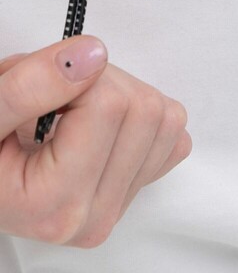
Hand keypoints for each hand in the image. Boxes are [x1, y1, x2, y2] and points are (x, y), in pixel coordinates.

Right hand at [0, 35, 191, 248]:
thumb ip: (29, 86)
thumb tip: (93, 55)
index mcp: (54, 204)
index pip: (110, 105)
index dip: (76, 74)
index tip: (44, 84)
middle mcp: (94, 217)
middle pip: (144, 110)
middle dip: (102, 81)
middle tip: (56, 93)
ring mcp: (118, 207)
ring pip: (166, 119)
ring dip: (122, 93)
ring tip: (71, 107)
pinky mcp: (134, 191)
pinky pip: (173, 136)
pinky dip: (140, 113)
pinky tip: (96, 122)